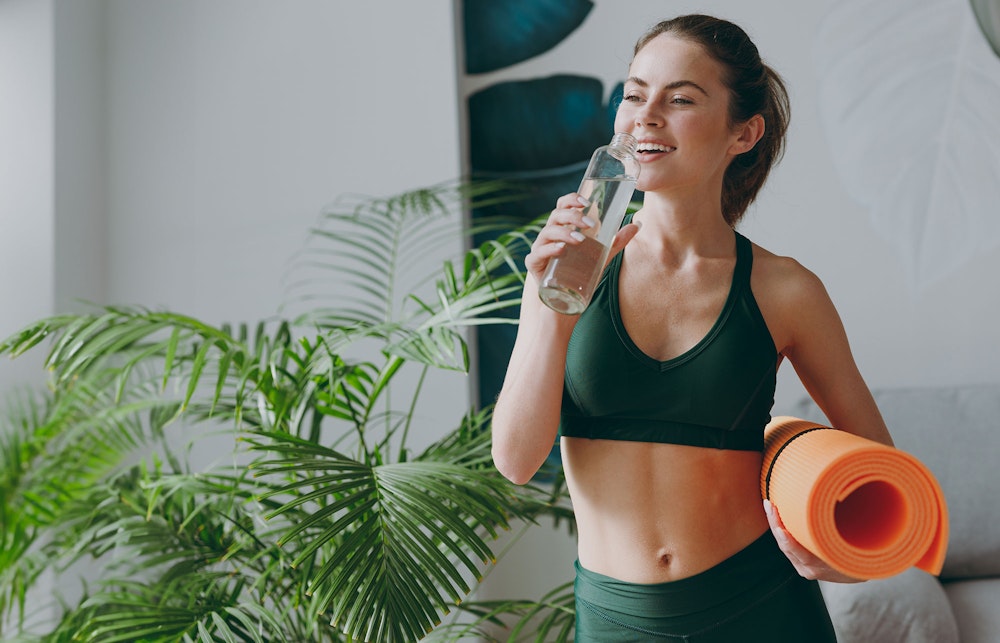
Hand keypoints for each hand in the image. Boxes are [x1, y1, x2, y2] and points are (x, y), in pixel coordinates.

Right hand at [524, 193, 639, 282]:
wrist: (565, 302)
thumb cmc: (580, 274)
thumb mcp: (601, 256)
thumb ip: (616, 241)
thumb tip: (637, 225)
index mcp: (563, 227)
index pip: (563, 205)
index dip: (572, 199)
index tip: (587, 203)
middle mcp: (549, 235)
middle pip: (556, 216)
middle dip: (573, 216)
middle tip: (591, 225)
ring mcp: (540, 249)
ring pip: (547, 232)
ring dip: (564, 232)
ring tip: (580, 239)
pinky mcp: (534, 265)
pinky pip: (537, 253)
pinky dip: (549, 249)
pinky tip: (561, 249)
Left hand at [763, 499, 863, 582]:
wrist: (860, 571)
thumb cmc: (859, 553)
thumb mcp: (856, 544)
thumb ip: (845, 533)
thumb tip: (847, 506)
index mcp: (823, 566)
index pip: (801, 554)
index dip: (789, 542)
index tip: (781, 529)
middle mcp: (810, 569)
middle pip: (786, 547)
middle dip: (776, 524)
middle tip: (769, 505)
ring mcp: (803, 567)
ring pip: (784, 546)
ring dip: (776, 526)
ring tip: (770, 506)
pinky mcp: (800, 564)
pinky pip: (788, 547)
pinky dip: (782, 532)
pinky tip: (776, 517)